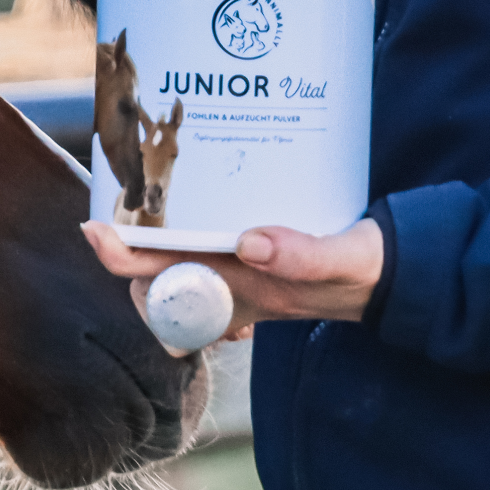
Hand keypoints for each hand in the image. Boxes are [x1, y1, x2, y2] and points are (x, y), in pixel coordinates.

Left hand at [82, 217, 384, 335]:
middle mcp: (234, 291)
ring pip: (174, 268)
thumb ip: (304, 255)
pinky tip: (182, 203)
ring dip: (151, 240)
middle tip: (107, 207)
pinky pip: (204, 256)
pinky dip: (184, 233)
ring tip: (134, 197)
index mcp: (246, 292)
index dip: (125, 260)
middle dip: (125, 250)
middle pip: (157, 278)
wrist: (393, 279)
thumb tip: (250, 243)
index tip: (95, 231)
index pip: (169, 287)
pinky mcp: (254, 264)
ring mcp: (242, 280)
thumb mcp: (346, 259)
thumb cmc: (368, 270)